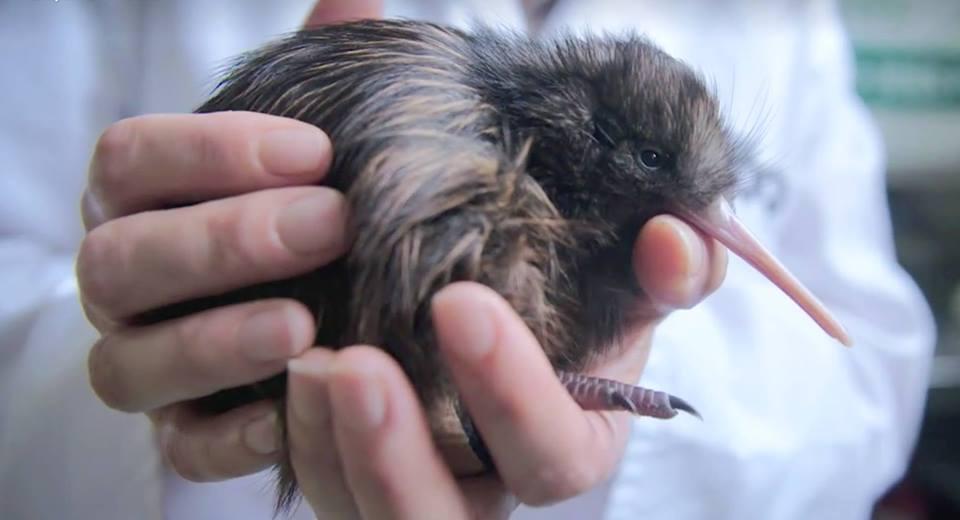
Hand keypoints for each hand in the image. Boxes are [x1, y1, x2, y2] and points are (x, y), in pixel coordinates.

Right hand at [79, 1, 381, 481]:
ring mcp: (141, 362)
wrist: (304, 305)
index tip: (314, 149)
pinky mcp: (180, 433)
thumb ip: (316, 78)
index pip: (133, 159)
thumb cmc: (298, 209)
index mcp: (141, 198)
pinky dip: (230, 437)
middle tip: (330, 222)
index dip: (210, 150)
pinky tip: (293, 412)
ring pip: (132, 363)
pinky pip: (182, 448)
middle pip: (126, 259)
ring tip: (303, 324)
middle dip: (226, 240)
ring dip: (215, 341)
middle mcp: (122, 279)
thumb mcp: (307, 145)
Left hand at [286, 216, 726, 518]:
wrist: (522, 291)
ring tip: (308, 362)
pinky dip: (301, 444)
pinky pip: (327, 488)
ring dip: (332, 452)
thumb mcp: (636, 273)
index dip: (513, 397)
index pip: (554, 458)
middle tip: (352, 366)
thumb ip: (673, 264)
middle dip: (398, 459)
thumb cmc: (581, 288)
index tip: (460, 303)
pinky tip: (290, 374)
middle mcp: (496, 486)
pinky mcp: (366, 471)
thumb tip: (671, 244)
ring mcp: (428, 486)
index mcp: (573, 445)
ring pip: (373, 518)